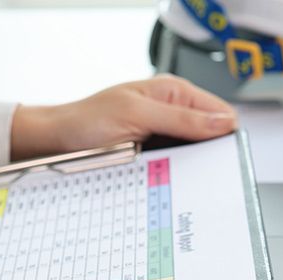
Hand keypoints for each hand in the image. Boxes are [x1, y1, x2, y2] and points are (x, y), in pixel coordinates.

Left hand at [10, 75, 236, 159]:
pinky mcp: (152, 155)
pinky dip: (171, 176)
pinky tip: (164, 183)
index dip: (225, 135)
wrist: (56, 142)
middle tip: (196, 173)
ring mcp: (162, 136)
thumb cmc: (86, 121)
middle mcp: (172, 112)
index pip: (220, 113)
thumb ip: (180, 118)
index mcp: (174, 92)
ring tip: (174, 177)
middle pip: (209, 137)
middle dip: (208, 156)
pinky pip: (173, 167)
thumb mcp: (137, 115)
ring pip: (193, 156)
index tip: (223, 159)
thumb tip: (223, 121)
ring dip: (187, 169)